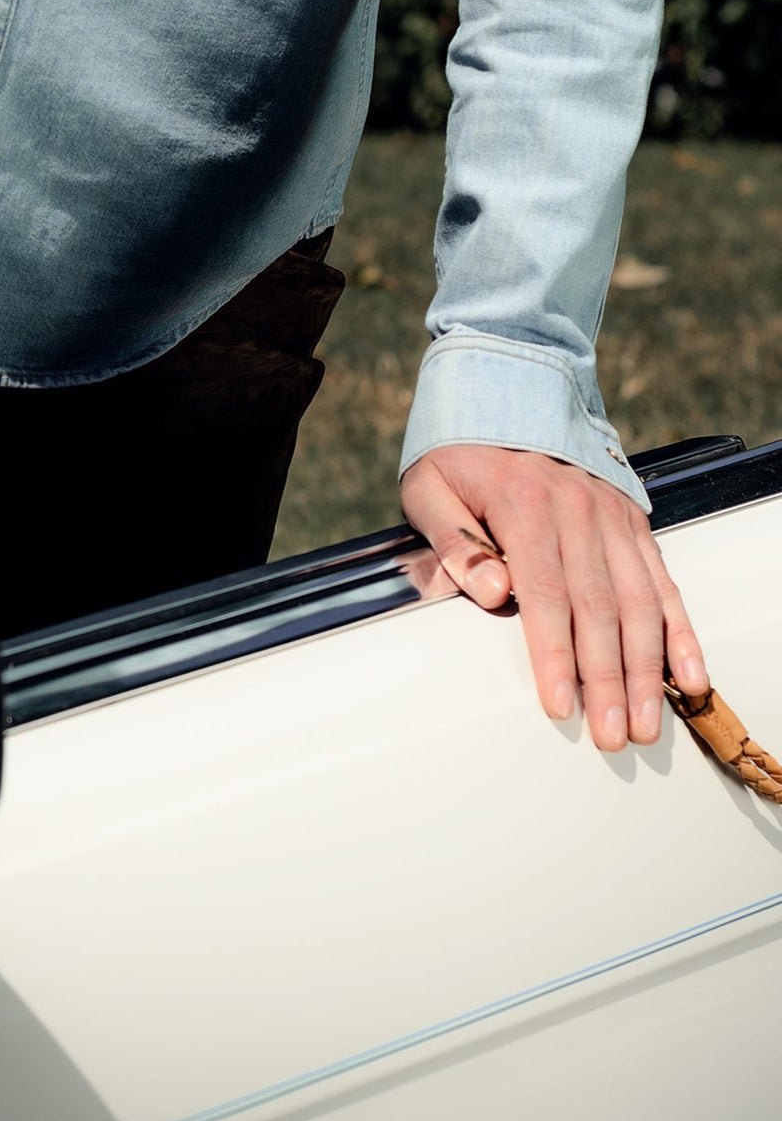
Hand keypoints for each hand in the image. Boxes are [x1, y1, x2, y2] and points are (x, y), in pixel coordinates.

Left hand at [401, 443, 705, 751]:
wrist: (506, 386)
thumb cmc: (459, 450)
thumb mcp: (429, 487)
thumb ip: (454, 542)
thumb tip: (492, 593)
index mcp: (524, 505)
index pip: (544, 594)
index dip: (554, 655)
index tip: (561, 705)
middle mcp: (578, 512)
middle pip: (600, 609)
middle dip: (609, 679)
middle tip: (613, 735)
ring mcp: (612, 518)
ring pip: (639, 603)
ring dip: (649, 668)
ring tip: (648, 722)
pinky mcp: (633, 523)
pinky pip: (662, 583)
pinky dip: (680, 632)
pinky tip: (690, 675)